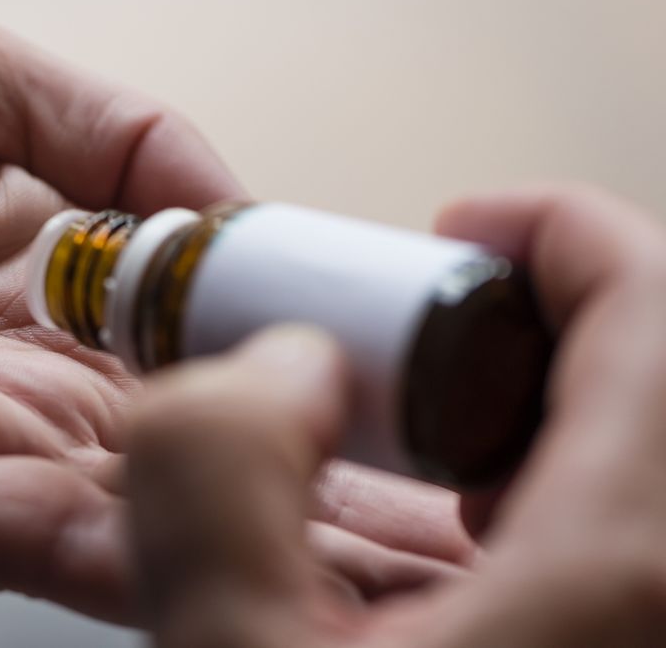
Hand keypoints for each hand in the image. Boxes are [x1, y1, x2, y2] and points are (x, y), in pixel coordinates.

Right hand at [128, 188, 665, 644]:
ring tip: (439, 416)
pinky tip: (463, 525)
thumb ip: (218, 470)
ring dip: (545, 395)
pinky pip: (620, 523)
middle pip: (652, 372)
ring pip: (640, 448)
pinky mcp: (603, 644)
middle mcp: (654, 598)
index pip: (654, 314)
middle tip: (430, 320)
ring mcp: (636, 624)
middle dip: (534, 311)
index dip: (558, 233)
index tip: (458, 230)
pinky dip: (552, 480)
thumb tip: (283, 365)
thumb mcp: (215, 641)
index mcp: (606, 571)